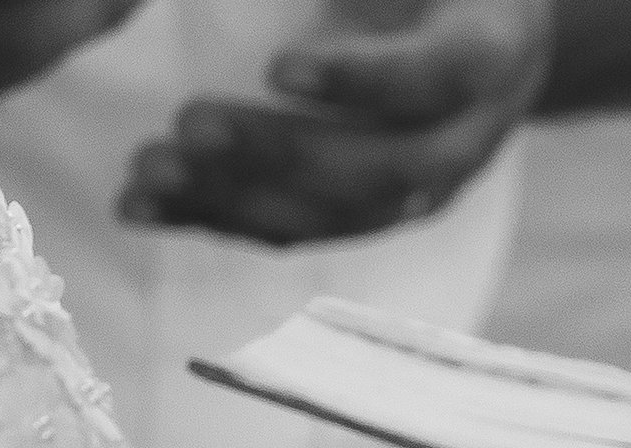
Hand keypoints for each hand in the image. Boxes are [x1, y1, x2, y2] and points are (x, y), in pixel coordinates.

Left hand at [120, 0, 552, 243]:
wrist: (486, 37)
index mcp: (487, 55)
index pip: (432, 78)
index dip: (361, 80)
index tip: (278, 68)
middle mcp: (464, 140)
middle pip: (377, 168)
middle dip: (278, 152)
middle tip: (189, 123)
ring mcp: (420, 191)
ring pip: (331, 215)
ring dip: (234, 199)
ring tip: (148, 172)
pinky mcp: (369, 214)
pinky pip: (296, 228)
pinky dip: (216, 217)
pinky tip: (143, 206)